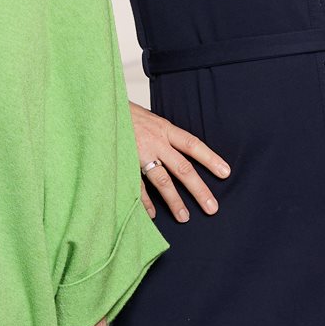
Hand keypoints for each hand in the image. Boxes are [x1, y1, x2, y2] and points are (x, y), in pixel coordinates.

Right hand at [130, 101, 229, 222]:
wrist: (98, 107)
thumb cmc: (125, 114)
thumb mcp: (149, 118)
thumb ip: (163, 135)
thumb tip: (181, 149)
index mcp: (164, 129)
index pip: (193, 144)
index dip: (210, 158)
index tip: (225, 172)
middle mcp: (155, 141)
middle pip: (183, 168)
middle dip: (199, 189)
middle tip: (212, 208)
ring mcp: (139, 154)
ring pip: (162, 180)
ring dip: (175, 201)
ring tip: (184, 218)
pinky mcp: (124, 163)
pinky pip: (137, 186)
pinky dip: (145, 202)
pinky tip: (153, 215)